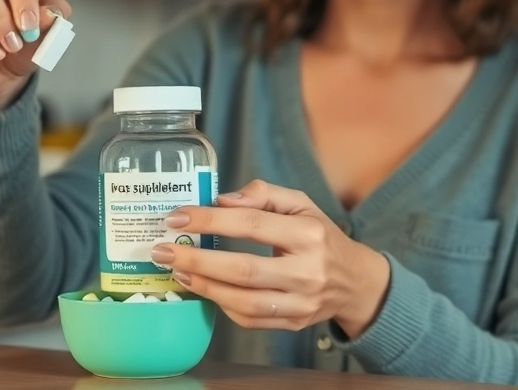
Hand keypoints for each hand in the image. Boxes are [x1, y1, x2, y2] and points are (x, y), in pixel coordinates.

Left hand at [151, 180, 390, 336]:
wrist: (354, 282)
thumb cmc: (321, 237)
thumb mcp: (302, 203)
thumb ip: (263, 193)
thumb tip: (221, 200)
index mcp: (310, 234)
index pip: (252, 224)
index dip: (211, 221)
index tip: (179, 218)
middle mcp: (308, 271)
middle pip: (244, 269)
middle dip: (197, 260)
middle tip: (163, 250)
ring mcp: (301, 302)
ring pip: (244, 301)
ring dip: (204, 287)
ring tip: (177, 272)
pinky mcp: (294, 323)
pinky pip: (250, 319)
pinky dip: (222, 304)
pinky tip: (204, 289)